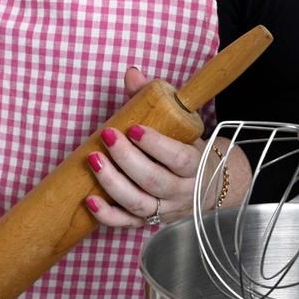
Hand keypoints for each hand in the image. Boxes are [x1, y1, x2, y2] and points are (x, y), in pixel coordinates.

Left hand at [84, 67, 210, 228]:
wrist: (207, 184)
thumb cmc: (187, 148)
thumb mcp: (181, 124)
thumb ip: (155, 100)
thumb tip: (132, 74)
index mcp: (195, 164)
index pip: (178, 158)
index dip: (156, 145)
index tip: (133, 128)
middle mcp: (182, 191)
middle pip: (154, 181)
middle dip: (127, 160)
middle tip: (107, 137)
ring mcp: (165, 209)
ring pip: (139, 204)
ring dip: (113, 184)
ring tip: (93, 160)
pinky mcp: (149, 222)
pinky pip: (127, 224)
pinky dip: (107, 216)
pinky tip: (90, 200)